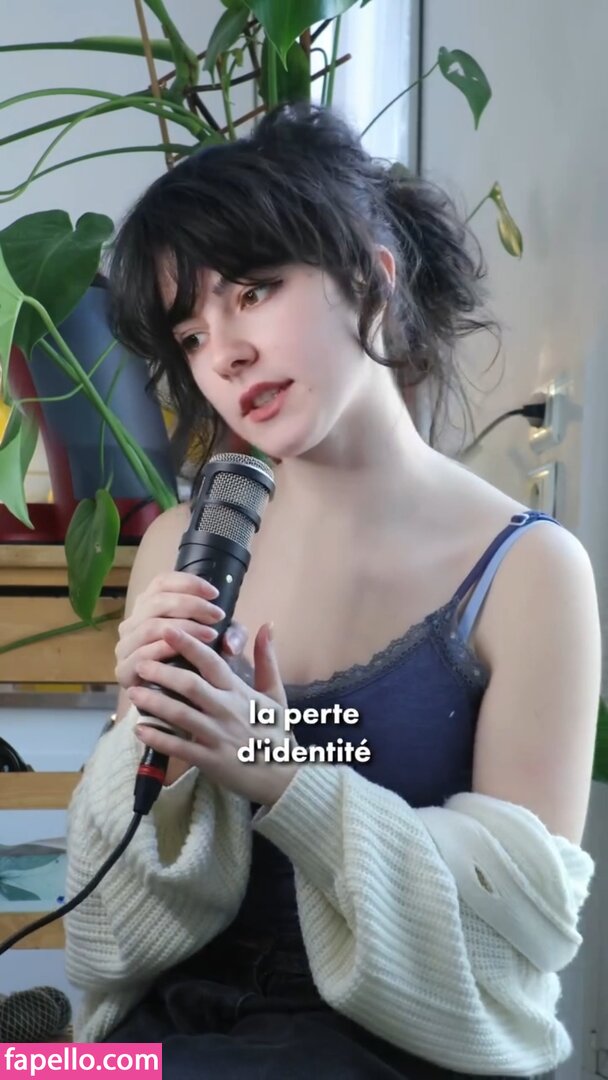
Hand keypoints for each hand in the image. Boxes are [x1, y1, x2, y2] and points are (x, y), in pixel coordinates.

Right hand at [115, 571, 248, 691]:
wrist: (179, 703)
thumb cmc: (198, 665)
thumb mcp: (221, 644)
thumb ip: (233, 636)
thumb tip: (231, 644)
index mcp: (150, 607)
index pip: (162, 582)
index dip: (188, 583)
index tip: (215, 593)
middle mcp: (132, 623)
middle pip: (156, 601)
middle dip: (190, 605)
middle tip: (217, 615)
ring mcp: (125, 646)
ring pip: (150, 626)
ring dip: (182, 628)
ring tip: (210, 634)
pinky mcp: (124, 670)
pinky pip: (142, 654)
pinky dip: (165, 649)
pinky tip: (187, 651)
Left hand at [127, 623, 298, 806]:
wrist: (285, 777)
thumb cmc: (277, 733)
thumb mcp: (276, 694)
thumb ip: (267, 660)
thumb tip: (265, 626)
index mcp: (240, 692)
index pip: (212, 662)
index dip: (188, 645)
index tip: (168, 629)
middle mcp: (227, 710)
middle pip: (190, 685)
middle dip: (162, 672)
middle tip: (140, 663)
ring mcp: (218, 736)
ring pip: (180, 714)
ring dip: (154, 702)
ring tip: (133, 692)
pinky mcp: (210, 760)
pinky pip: (179, 747)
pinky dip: (158, 738)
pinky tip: (140, 730)